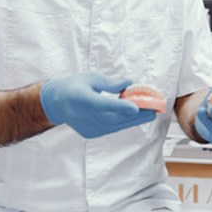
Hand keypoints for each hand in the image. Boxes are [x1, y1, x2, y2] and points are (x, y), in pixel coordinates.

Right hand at [40, 72, 155, 137]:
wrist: (56, 103)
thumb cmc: (75, 86)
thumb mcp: (91, 78)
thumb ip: (111, 83)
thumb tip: (130, 83)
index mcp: (81, 98)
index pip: (103, 105)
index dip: (120, 107)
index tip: (136, 107)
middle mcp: (83, 116)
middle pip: (113, 117)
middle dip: (136, 114)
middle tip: (155, 108)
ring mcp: (87, 127)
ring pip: (115, 125)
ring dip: (134, 120)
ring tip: (151, 113)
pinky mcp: (91, 133)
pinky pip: (111, 128)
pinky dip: (124, 123)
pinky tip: (136, 117)